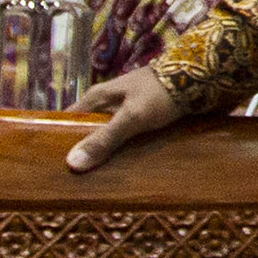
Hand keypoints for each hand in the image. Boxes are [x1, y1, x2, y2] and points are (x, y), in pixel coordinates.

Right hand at [65, 65, 182, 171]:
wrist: (201, 76)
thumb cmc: (160, 92)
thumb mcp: (130, 118)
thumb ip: (104, 139)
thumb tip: (72, 163)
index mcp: (98, 98)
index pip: (68, 121)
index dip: (62, 141)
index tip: (57, 167)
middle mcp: (109, 102)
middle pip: (90, 130)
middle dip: (87, 152)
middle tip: (81, 181)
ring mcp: (128, 109)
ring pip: (111, 135)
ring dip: (110, 154)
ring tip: (104, 181)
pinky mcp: (146, 116)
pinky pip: (131, 137)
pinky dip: (129, 150)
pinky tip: (130, 167)